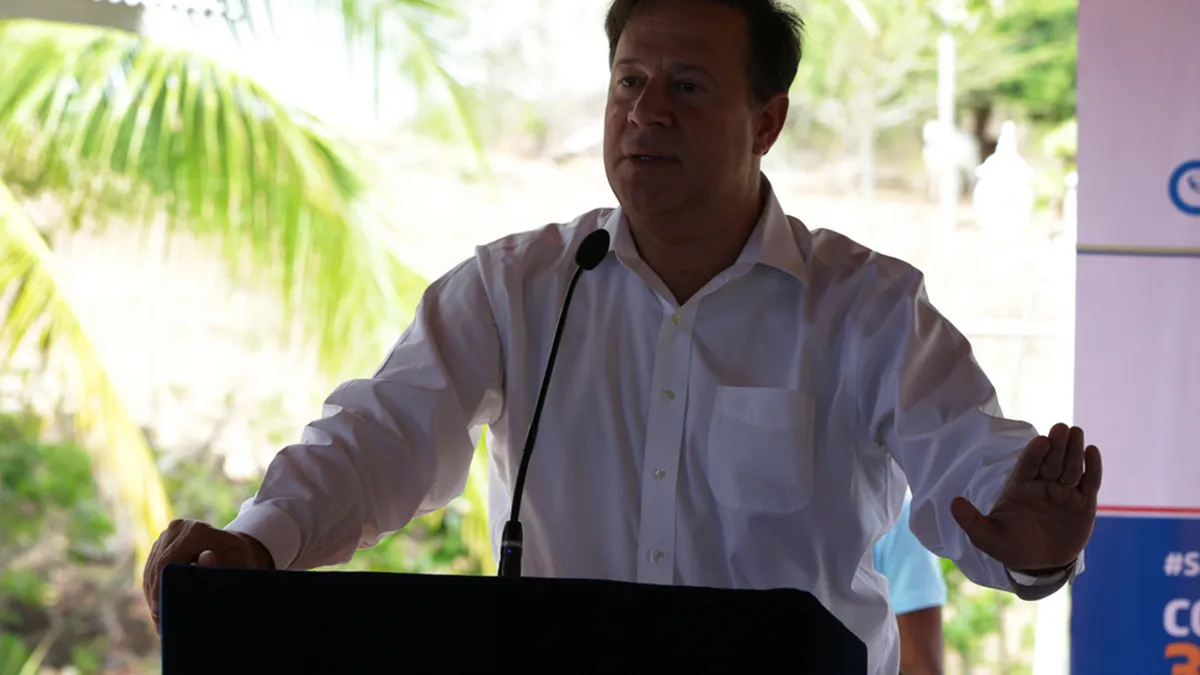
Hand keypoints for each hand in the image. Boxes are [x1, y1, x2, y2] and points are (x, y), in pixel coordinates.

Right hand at [143, 519, 273, 631]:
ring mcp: (167, 535)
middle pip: (157, 566)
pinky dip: (153, 588)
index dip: (161, 587)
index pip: (169, 561)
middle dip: (156, 595)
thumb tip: (205, 558)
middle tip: (159, 623)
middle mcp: (179, 528)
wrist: (234, 550)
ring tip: (160, 621)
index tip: (159, 611)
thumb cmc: (239, 560)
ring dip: (153, 594)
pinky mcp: (161, 544)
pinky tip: (159, 607)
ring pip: (151, 568)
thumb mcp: (237, 563)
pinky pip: (150, 569)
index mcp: (197, 530)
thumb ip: (223, 563)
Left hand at [951, 423, 1101, 572]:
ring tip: (1076, 432)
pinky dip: (1092, 467)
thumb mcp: (987, 537)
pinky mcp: (1083, 504)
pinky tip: (1093, 451)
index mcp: (1019, 488)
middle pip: (1051, 461)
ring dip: (1074, 450)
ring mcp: (1064, 493)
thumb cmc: (1011, 547)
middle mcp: (1042, 486)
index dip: (1034, 453)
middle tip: (1061, 428)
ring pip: (1070, 467)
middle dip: (1056, 445)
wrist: (1040, 566)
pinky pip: (1089, 483)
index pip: (1027, 465)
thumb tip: (953, 502)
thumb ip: (971, 521)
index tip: (1041, 441)